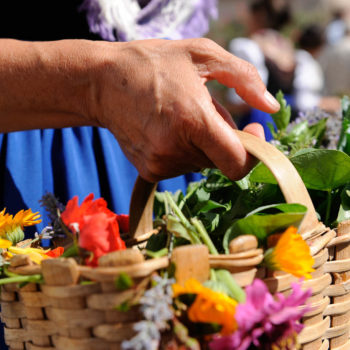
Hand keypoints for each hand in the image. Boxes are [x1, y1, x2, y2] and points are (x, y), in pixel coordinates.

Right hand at [93, 38, 279, 180]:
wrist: (102, 83)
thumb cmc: (153, 64)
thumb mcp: (202, 54)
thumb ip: (245, 78)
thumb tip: (270, 106)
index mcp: (193, 121)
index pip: (237, 163)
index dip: (252, 151)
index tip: (252, 129)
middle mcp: (176, 150)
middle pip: (221, 160)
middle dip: (223, 138)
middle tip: (204, 111)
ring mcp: (160, 164)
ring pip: (202, 163)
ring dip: (202, 144)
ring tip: (181, 117)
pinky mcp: (149, 172)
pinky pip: (183, 166)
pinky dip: (184, 151)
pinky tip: (168, 130)